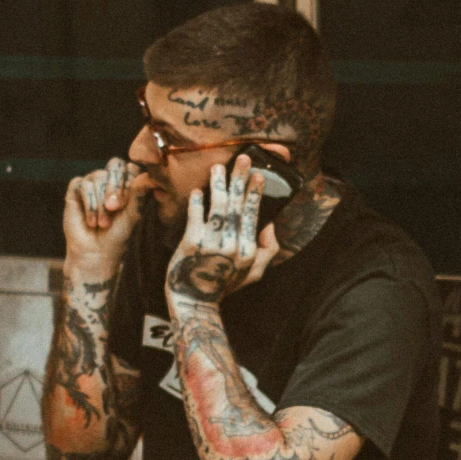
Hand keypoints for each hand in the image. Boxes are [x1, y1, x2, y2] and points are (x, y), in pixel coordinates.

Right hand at [62, 157, 148, 274]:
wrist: (96, 252)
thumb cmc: (118, 235)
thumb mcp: (132, 215)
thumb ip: (139, 195)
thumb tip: (148, 177)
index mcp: (128, 183)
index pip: (131, 167)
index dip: (130, 183)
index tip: (127, 204)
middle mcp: (110, 179)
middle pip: (115, 165)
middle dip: (115, 187)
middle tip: (114, 208)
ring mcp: (93, 182)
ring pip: (98, 176)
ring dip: (101, 203)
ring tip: (103, 224)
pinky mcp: (76, 190)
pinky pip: (82, 185)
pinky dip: (89, 205)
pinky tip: (91, 221)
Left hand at [166, 154, 278, 307]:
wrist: (194, 300)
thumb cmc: (224, 284)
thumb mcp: (254, 273)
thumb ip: (267, 250)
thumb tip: (270, 224)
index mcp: (248, 250)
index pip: (253, 215)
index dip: (256, 193)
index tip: (259, 174)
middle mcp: (232, 245)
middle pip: (237, 205)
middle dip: (240, 179)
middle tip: (242, 159)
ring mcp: (211, 244)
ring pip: (218, 206)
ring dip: (218, 184)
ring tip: (218, 167)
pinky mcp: (191, 243)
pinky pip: (195, 216)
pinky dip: (197, 201)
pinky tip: (199, 190)